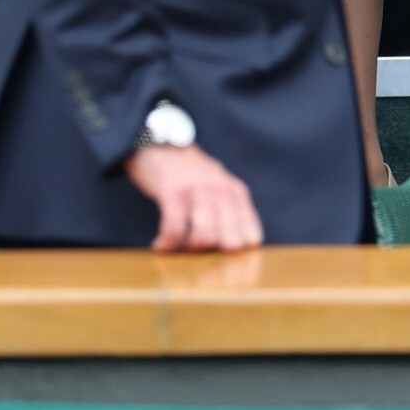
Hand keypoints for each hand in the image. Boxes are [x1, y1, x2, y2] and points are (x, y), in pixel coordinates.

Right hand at [124, 144, 263, 251]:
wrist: (158, 141)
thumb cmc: (187, 172)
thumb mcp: (216, 185)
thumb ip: (227, 209)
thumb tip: (234, 248)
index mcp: (234, 191)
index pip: (250, 233)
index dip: (240, 256)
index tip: (224, 269)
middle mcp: (220, 189)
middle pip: (230, 240)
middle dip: (215, 258)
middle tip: (197, 263)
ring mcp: (197, 189)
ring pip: (205, 235)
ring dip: (190, 250)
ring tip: (179, 250)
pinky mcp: (173, 190)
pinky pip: (175, 227)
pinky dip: (168, 243)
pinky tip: (161, 246)